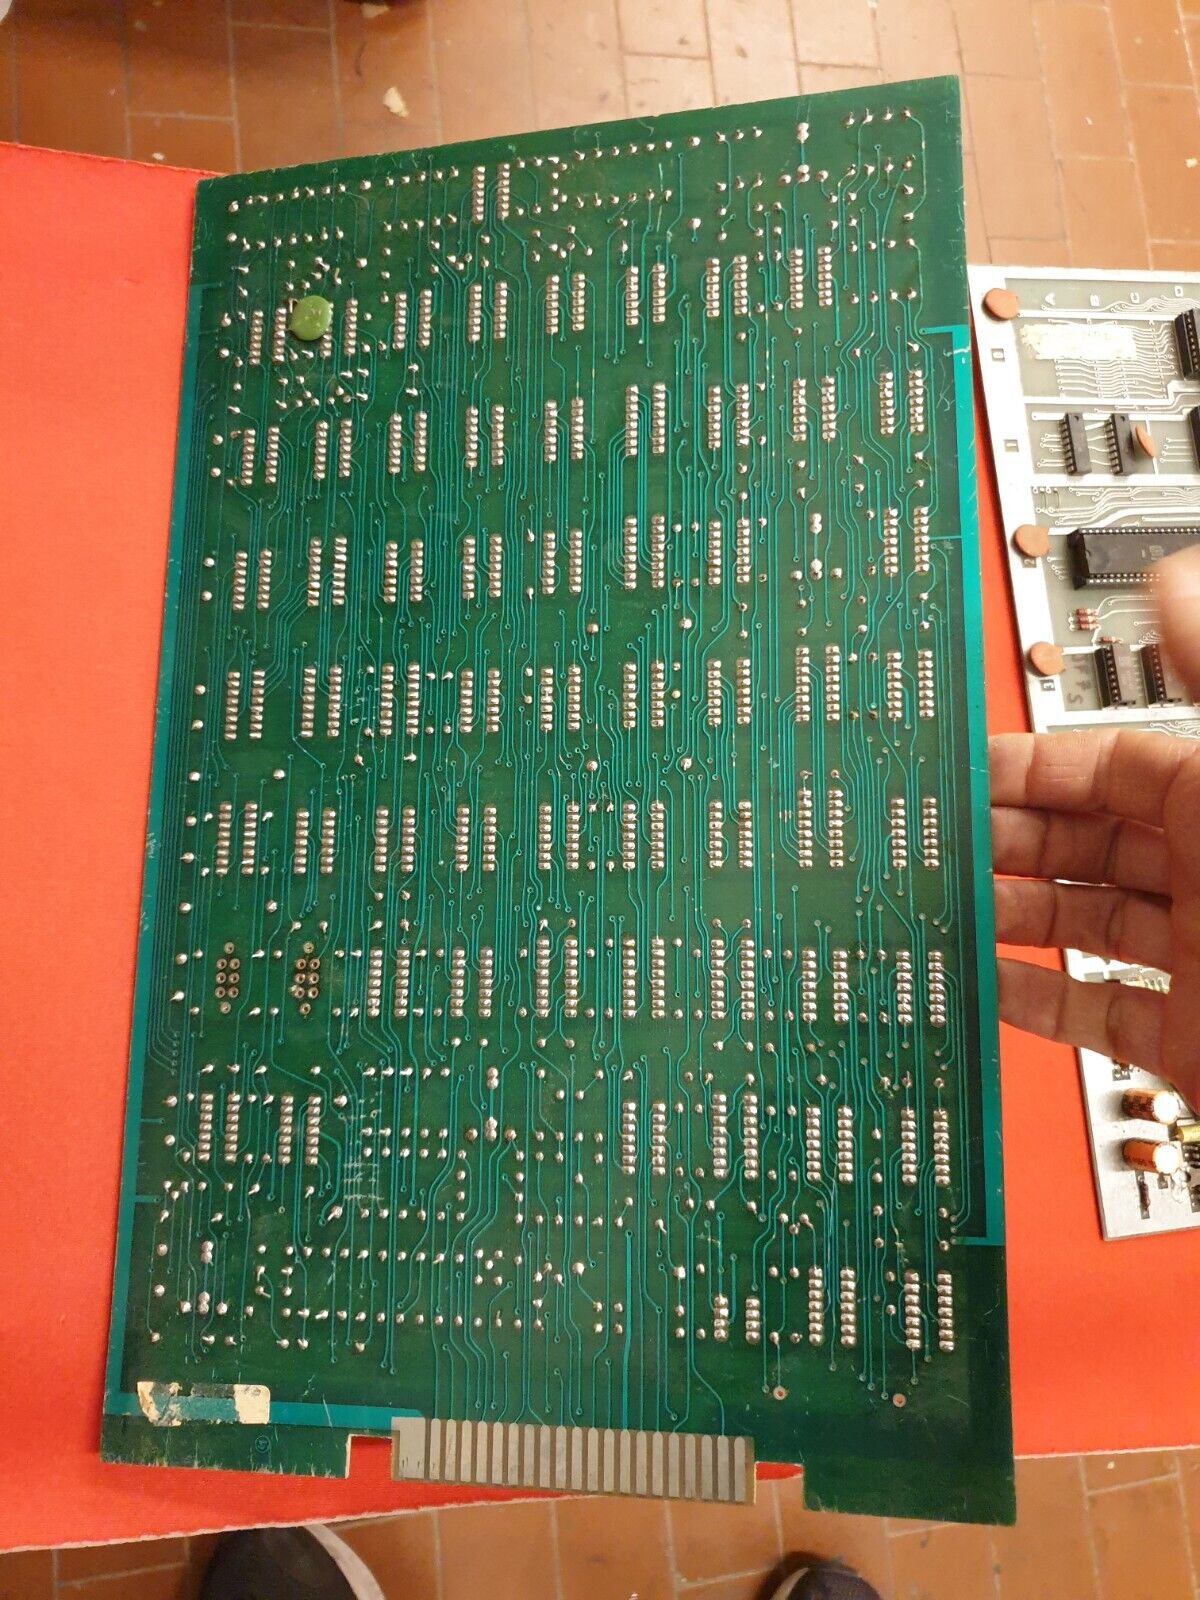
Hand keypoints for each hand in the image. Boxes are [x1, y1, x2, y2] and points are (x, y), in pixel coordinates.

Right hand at [989, 546, 1199, 1112]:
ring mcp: (1196, 960)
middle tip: (935, 839)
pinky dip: (1030, 996)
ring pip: (1077, 920)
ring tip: (943, 902)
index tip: (966, 767)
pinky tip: (984, 980)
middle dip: (1001, 836)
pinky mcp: (1186, 1039)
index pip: (1111, 764)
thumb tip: (1172, 579)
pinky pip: (1092, 1007)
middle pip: (1081, 840)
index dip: (1032, 763)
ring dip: (1003, 910)